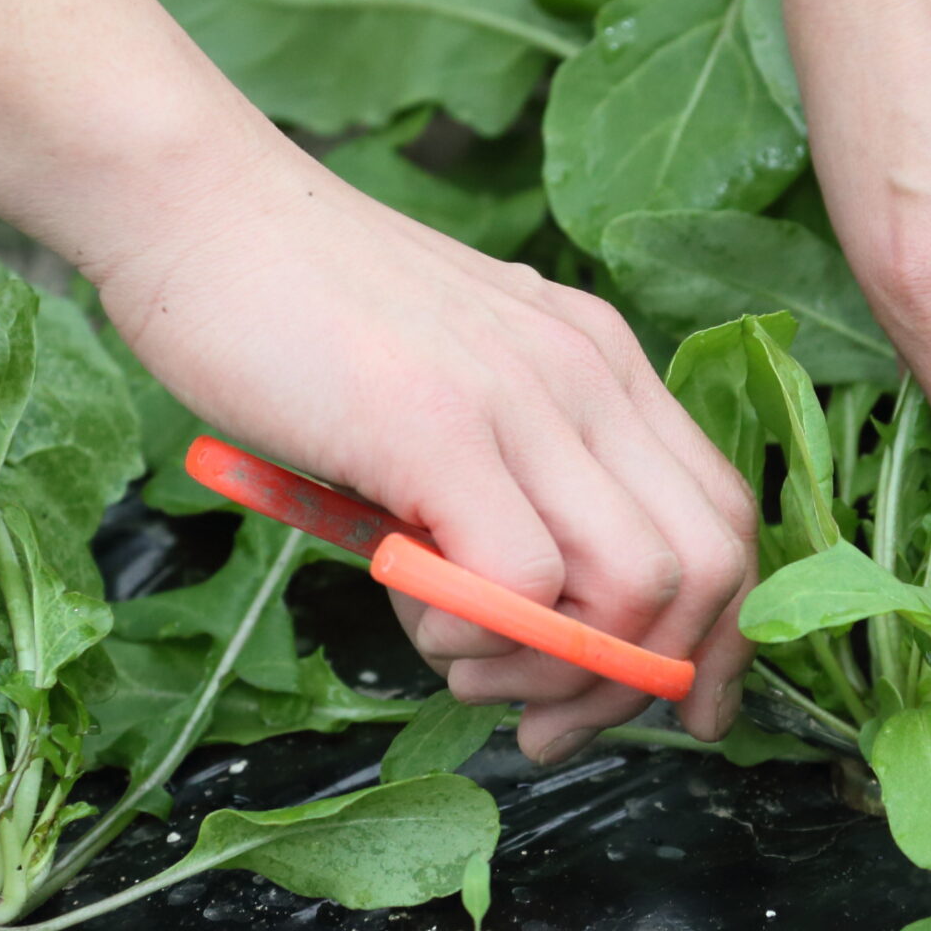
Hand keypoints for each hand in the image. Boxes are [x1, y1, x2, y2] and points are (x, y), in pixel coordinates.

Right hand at [97, 159, 759, 759]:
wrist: (200, 209)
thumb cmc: (299, 314)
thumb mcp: (447, 395)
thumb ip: (504, 483)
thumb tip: (531, 624)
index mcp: (605, 363)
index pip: (729, 517)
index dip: (717, 636)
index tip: (674, 711)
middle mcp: (592, 373)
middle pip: (711, 566)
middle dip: (643, 682)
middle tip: (540, 720)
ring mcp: (525, 395)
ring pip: (641, 586)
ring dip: (558, 668)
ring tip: (461, 659)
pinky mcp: (440, 426)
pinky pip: (526, 582)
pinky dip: (480, 636)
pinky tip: (412, 610)